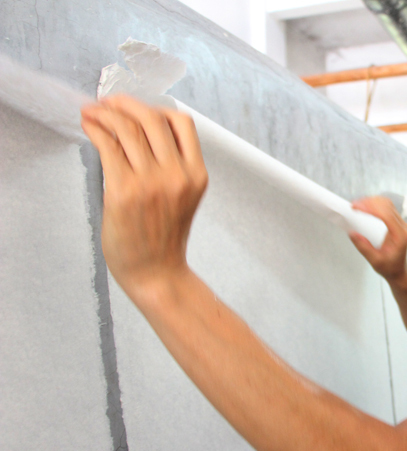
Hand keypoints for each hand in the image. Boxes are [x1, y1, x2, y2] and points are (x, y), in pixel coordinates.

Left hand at [80, 95, 207, 297]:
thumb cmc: (164, 237)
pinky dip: (95, 130)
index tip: (137, 107)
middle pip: (151, 119)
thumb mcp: (183, 197)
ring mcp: (151, 183)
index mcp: (196, 175)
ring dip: (105, 113)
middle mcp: (177, 175)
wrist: (156, 272)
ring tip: (93, 113)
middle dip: (125, 103)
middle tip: (109, 102)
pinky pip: (108, 146)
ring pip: (127, 128)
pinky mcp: (124, 191)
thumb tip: (138, 130)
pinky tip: (89, 126)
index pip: (181, 123)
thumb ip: (172, 165)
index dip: (156, 108)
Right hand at [349, 197, 406, 282]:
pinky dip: (375, 205)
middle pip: (387, 206)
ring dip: (372, 202)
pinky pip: (387, 208)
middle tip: (353, 205)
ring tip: (357, 205)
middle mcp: (403, 227)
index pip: (386, 215)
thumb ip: (364, 247)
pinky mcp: (397, 223)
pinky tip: (366, 207)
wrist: (399, 272)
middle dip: (369, 202)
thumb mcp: (375, 261)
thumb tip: (352, 233)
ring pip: (387, 204)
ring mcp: (401, 224)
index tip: (356, 207)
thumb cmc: (389, 268)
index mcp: (400, 236)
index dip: (370, 208)